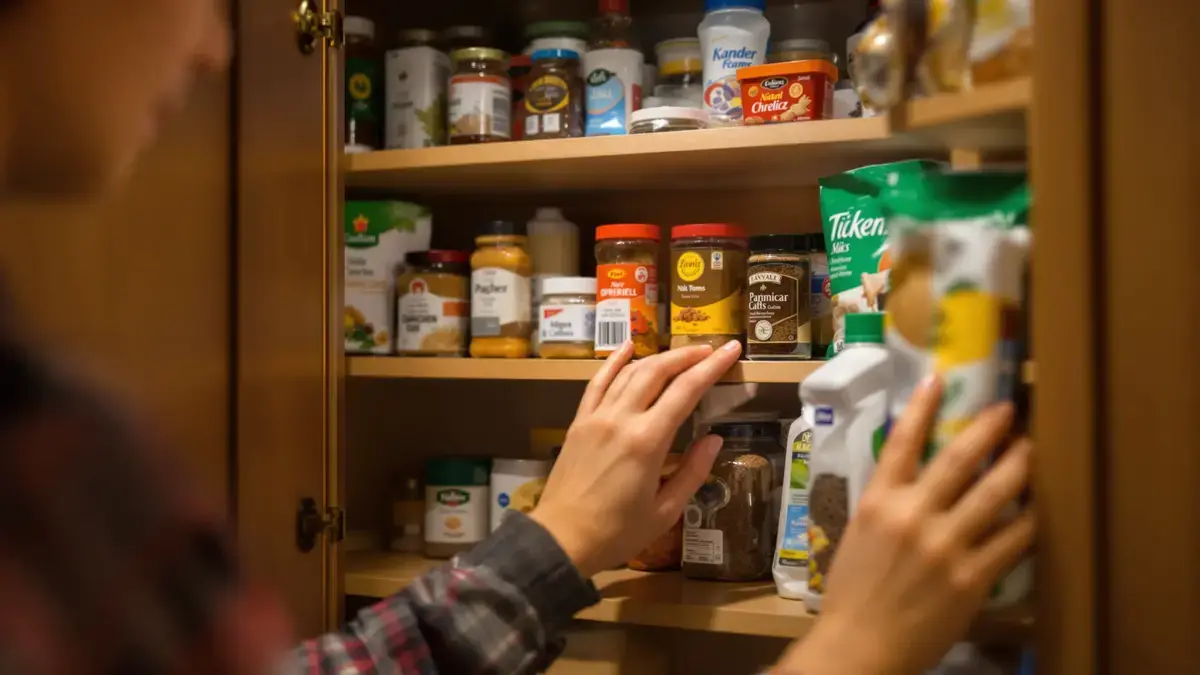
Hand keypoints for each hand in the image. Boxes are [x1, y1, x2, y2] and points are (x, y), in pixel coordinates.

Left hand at [531, 339, 742, 576]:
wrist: (561, 539)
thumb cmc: (617, 532)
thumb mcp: (665, 511)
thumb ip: (692, 472)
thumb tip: (714, 439)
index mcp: (647, 441)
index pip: (685, 391)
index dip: (711, 366)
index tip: (731, 350)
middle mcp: (621, 419)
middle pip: (658, 372)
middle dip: (687, 356)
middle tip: (711, 349)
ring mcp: (596, 417)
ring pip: (630, 372)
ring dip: (658, 357)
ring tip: (682, 353)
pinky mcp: (579, 422)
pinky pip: (598, 382)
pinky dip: (615, 362)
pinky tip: (628, 347)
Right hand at [777, 376, 1034, 674]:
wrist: (859, 645)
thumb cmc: (852, 593)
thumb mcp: (858, 535)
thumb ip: (887, 504)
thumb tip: (915, 477)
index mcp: (877, 502)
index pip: (901, 441)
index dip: (922, 406)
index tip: (938, 378)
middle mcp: (912, 515)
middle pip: (958, 458)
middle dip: (989, 429)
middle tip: (1009, 409)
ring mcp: (944, 546)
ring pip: (994, 493)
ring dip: (1019, 465)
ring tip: (1032, 449)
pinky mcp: (971, 577)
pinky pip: (1011, 541)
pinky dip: (1028, 522)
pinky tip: (1039, 509)